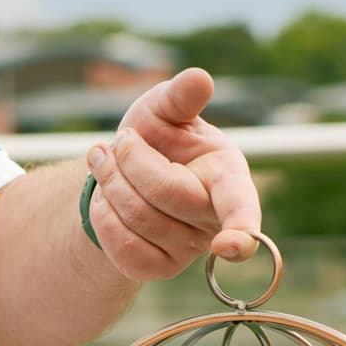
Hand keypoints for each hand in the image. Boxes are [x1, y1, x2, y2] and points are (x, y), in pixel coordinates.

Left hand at [84, 68, 262, 281]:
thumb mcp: (164, 109)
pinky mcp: (158, 267)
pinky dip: (104, 217)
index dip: (241, 229)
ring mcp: (188, 249)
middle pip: (168, 197)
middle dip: (130, 162)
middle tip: (118, 142)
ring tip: (105, 161)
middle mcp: (215, 218)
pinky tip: (104, 198)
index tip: (230, 246)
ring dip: (110, 183)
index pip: (241, 207)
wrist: (125, 174)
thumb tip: (200, 78)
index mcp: (228, 176)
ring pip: (139, 219)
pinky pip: (124, 248)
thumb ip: (181, 96)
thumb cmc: (157, 138)